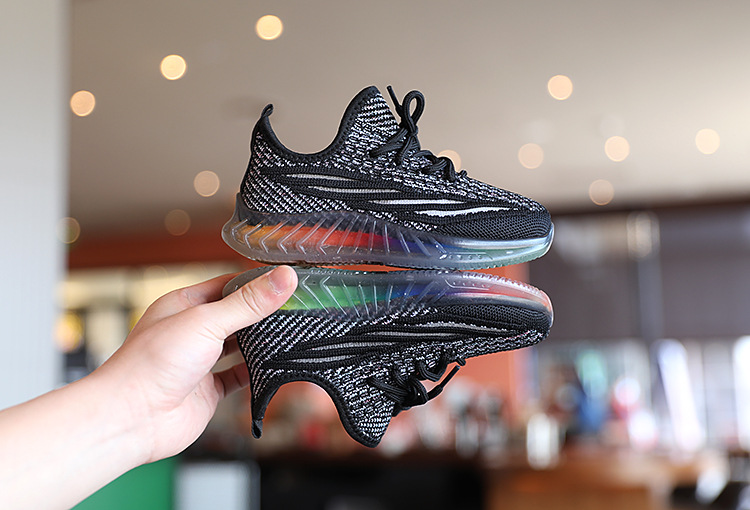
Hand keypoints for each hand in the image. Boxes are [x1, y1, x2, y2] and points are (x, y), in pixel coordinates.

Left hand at [97, 265, 296, 463]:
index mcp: (182, 305)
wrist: (131, 419)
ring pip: (238, 347)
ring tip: (290, 334)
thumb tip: (283, 278)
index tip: (285, 281)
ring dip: (260, 343)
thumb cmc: (151, 364)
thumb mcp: (206, 322)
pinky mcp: (206, 391)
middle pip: (234, 316)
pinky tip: (272, 368)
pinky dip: (255, 373)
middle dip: (261, 314)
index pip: (226, 285)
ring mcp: (198, 362)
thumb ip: (248, 303)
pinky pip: (238, 377)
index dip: (255, 282)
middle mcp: (190, 332)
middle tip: (295, 308)